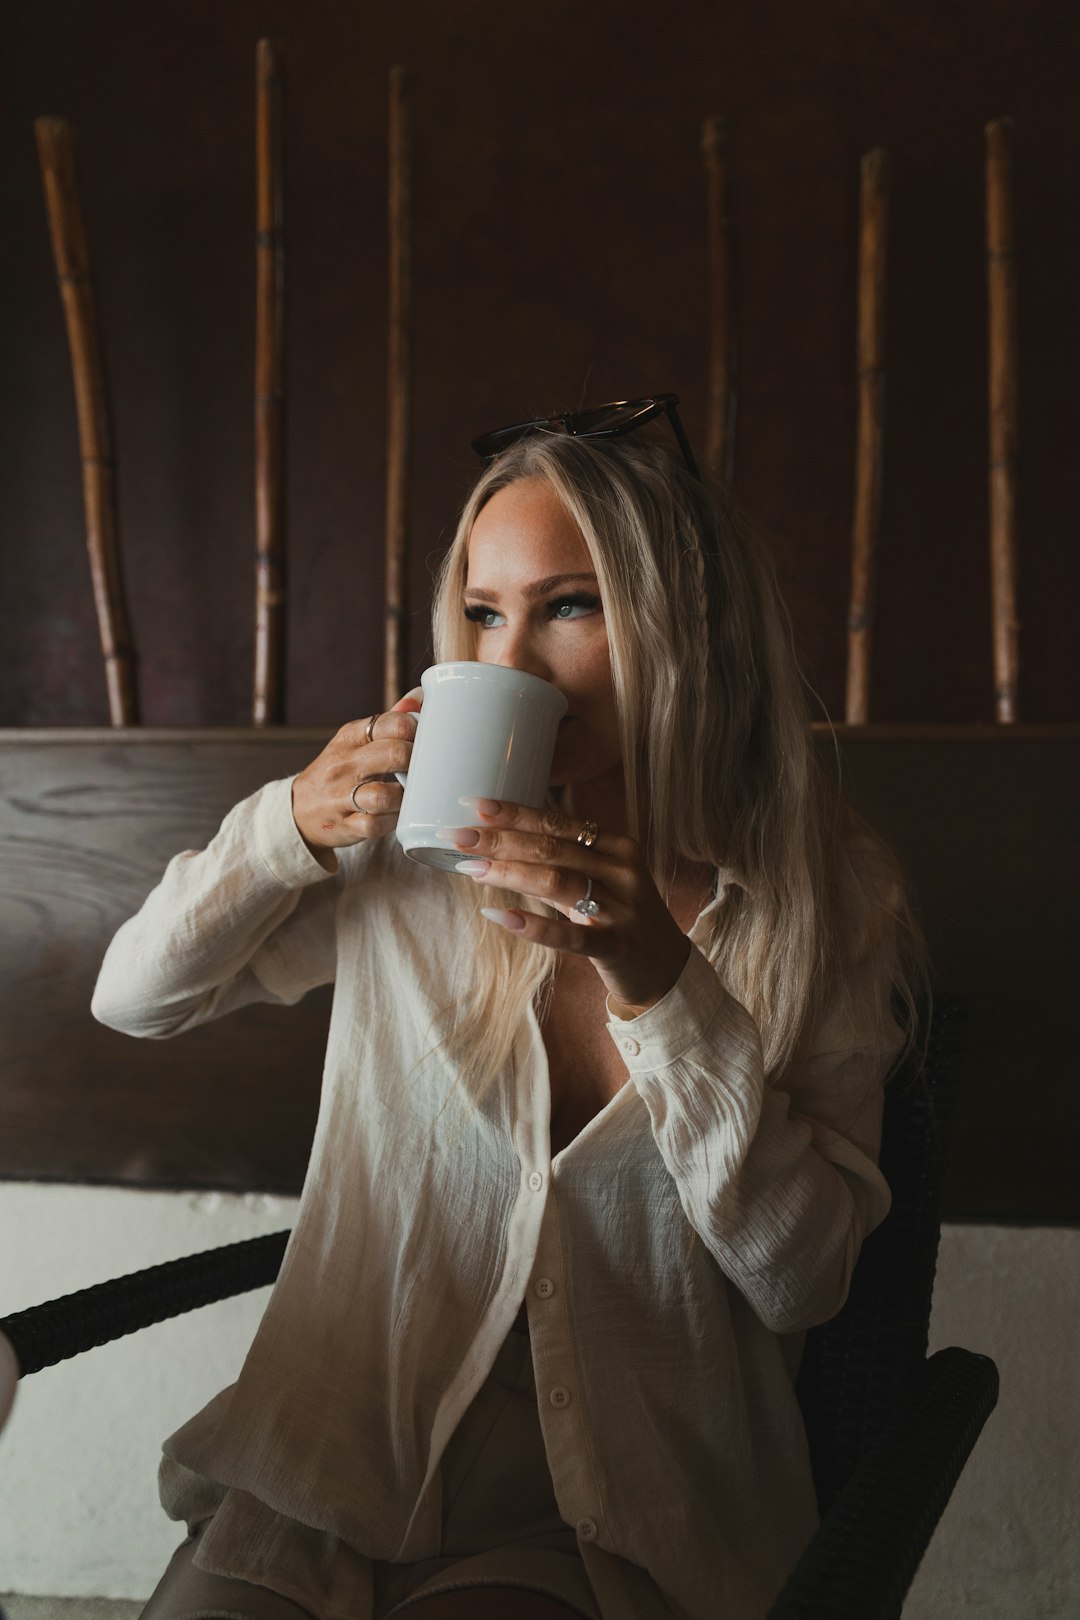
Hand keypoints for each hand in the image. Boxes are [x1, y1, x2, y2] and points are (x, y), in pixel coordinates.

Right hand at [292, 688, 422, 855]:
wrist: (299, 809)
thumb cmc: (339, 771)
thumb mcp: (356, 741)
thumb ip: (390, 721)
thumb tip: (420, 696)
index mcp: (351, 736)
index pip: (393, 723)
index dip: (418, 731)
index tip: (427, 741)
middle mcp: (345, 763)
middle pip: (394, 754)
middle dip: (417, 761)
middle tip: (426, 769)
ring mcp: (342, 796)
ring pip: (384, 795)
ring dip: (405, 797)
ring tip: (409, 795)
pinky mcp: (346, 824)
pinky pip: (376, 824)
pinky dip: (392, 821)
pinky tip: (396, 814)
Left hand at [436, 797, 691, 1015]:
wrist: (666, 969)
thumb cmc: (621, 918)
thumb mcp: (598, 882)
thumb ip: (558, 864)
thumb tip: (496, 846)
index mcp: (618, 847)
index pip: (559, 822)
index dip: (514, 813)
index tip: (473, 805)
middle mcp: (623, 872)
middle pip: (553, 848)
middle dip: (501, 839)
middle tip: (456, 836)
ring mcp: (623, 909)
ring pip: (559, 883)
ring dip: (510, 873)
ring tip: (470, 869)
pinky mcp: (618, 946)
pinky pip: (572, 936)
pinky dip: (533, 926)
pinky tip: (499, 916)